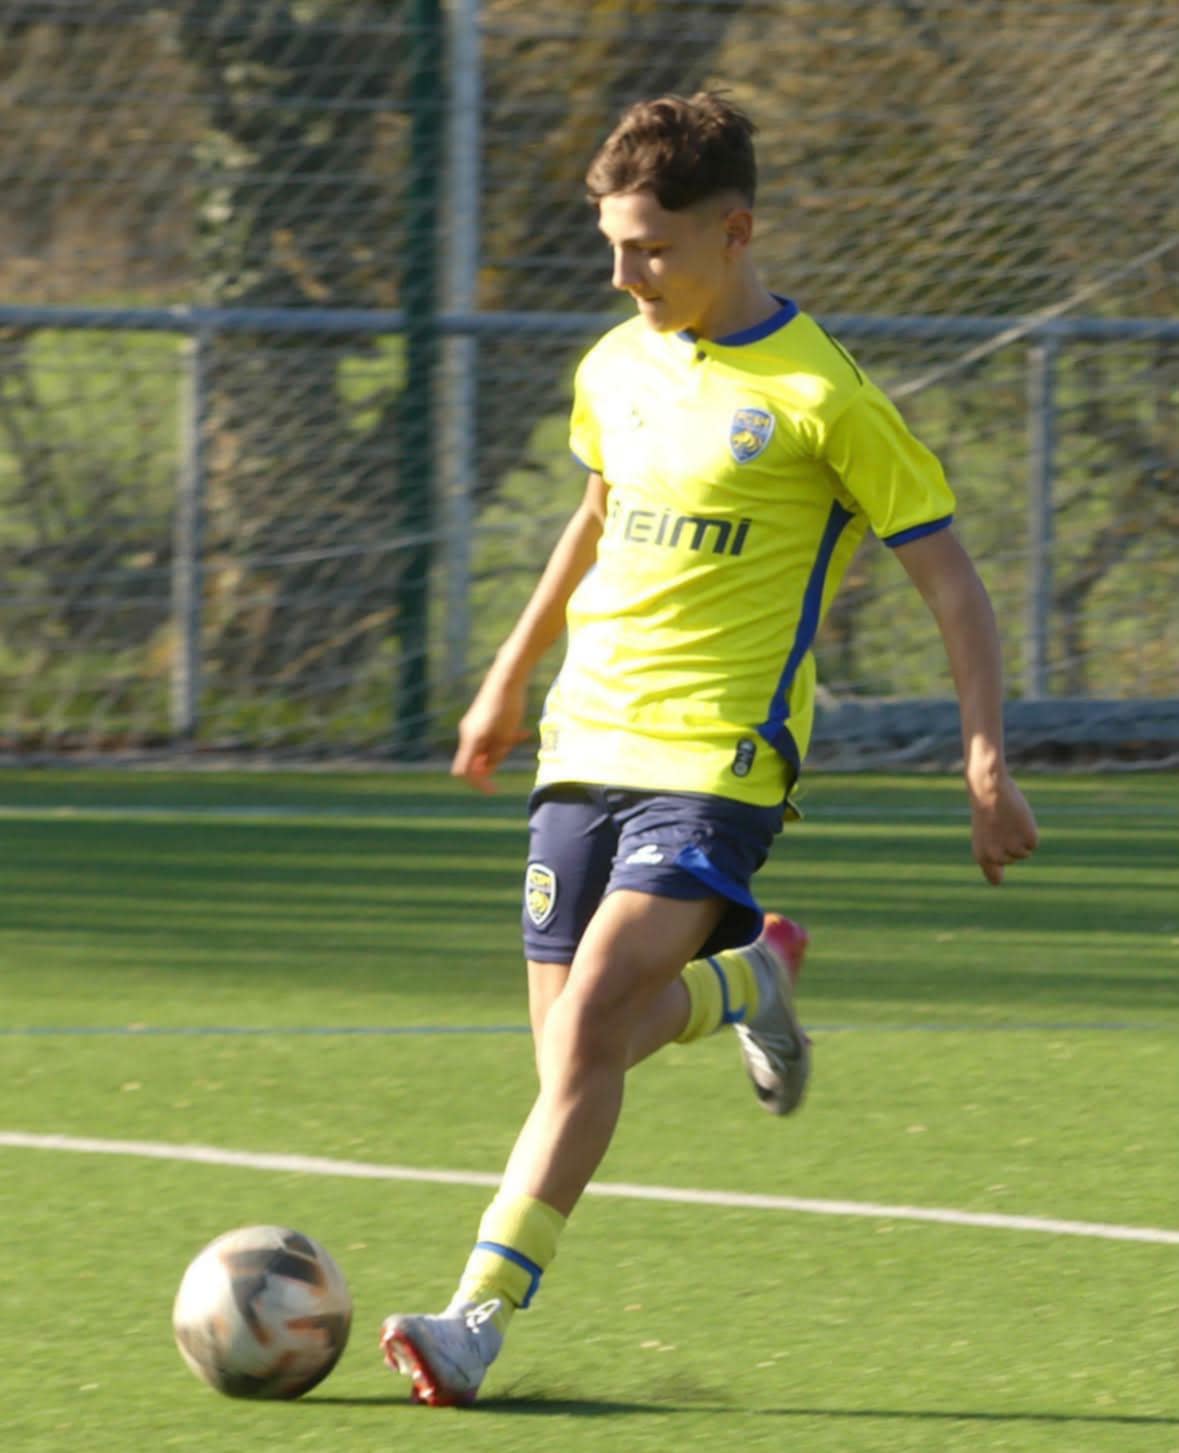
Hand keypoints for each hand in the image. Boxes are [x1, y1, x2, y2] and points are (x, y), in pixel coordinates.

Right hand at [450, 676, 530, 792]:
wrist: (509, 676)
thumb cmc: (508, 707)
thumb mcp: (505, 737)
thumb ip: (496, 755)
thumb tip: (487, 770)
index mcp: (471, 739)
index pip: (464, 771)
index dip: (477, 783)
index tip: (494, 789)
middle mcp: (468, 732)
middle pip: (475, 759)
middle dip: (494, 761)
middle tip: (511, 747)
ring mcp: (475, 724)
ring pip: (486, 747)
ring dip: (502, 748)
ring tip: (519, 736)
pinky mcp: (483, 716)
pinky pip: (491, 735)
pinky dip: (504, 738)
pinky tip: (522, 732)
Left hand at [967, 770, 1038, 884]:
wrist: (989, 789)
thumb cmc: (986, 812)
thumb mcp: (983, 838)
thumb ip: (990, 860)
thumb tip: (996, 882)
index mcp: (982, 857)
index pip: (995, 878)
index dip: (998, 866)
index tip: (995, 848)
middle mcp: (996, 857)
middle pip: (1014, 859)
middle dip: (1011, 843)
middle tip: (1000, 825)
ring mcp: (1014, 848)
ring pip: (1025, 852)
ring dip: (1020, 837)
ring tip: (1008, 821)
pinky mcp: (1029, 839)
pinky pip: (1033, 843)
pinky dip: (1029, 830)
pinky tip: (1018, 819)